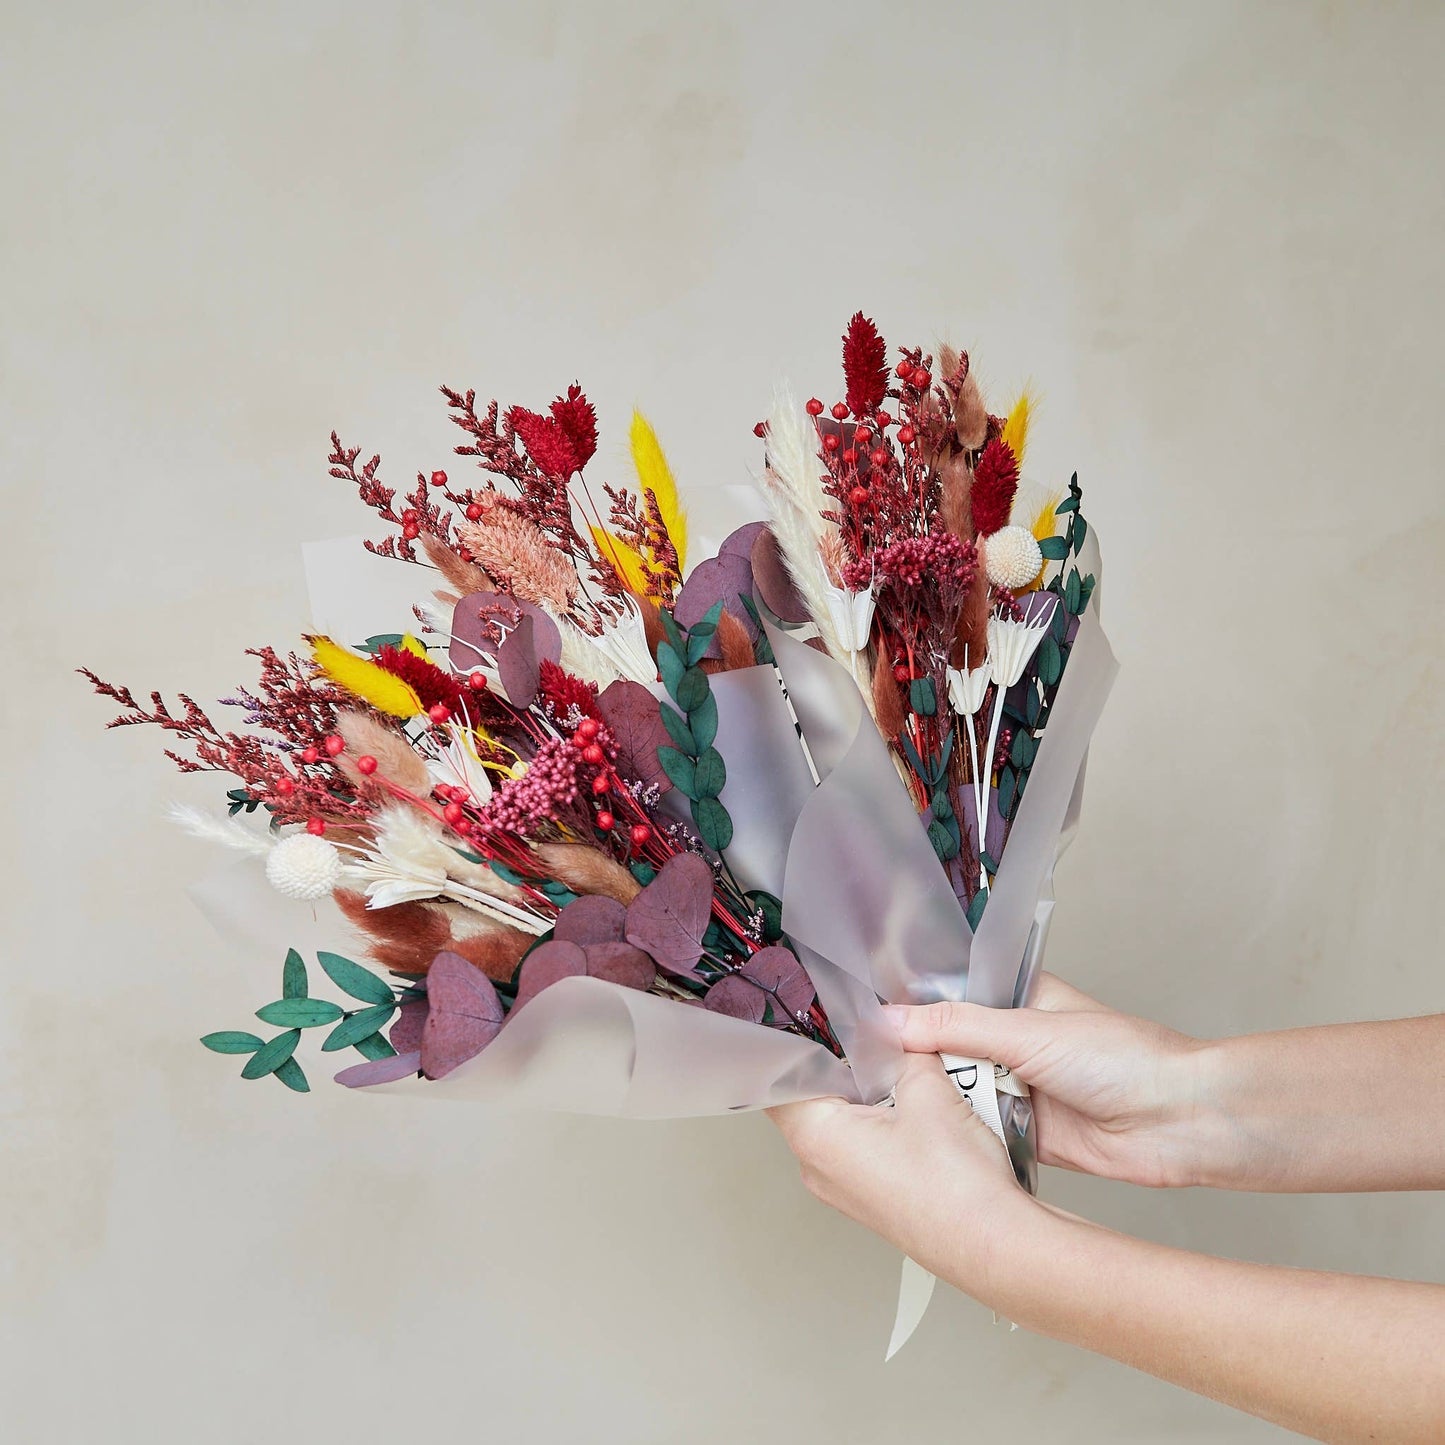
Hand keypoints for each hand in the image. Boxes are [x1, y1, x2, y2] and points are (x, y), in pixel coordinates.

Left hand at [767, 1052, 1034, 1292]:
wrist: (995, 1246)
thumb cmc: (956, 1185)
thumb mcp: (929, 1089)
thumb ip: (902, 1051)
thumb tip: (892, 1034)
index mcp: (815, 1137)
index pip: (780, 1077)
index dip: (801, 1043)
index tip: (822, 1020)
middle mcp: (818, 1167)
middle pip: (813, 1096)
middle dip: (845, 1064)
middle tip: (877, 1042)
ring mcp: (844, 1188)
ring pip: (842, 1121)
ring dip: (870, 1093)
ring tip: (907, 1075)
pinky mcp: (871, 1198)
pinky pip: (863, 1147)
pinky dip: (884, 1121)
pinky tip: (921, 1111)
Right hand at [888, 973, 1212, 1187]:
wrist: (1179, 1122)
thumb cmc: (1125, 1059)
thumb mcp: (1029, 1031)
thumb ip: (957, 1027)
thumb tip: (892, 1021)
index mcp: (1016, 1000)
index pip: (948, 1000)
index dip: (909, 1012)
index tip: (863, 1025)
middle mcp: (1013, 1043)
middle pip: (945, 1050)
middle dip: (915, 1063)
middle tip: (863, 1072)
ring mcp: (1019, 1089)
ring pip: (959, 1094)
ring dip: (937, 1102)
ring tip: (885, 1106)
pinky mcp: (1026, 1134)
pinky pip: (980, 1133)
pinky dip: (961, 1136)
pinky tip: (927, 1137)